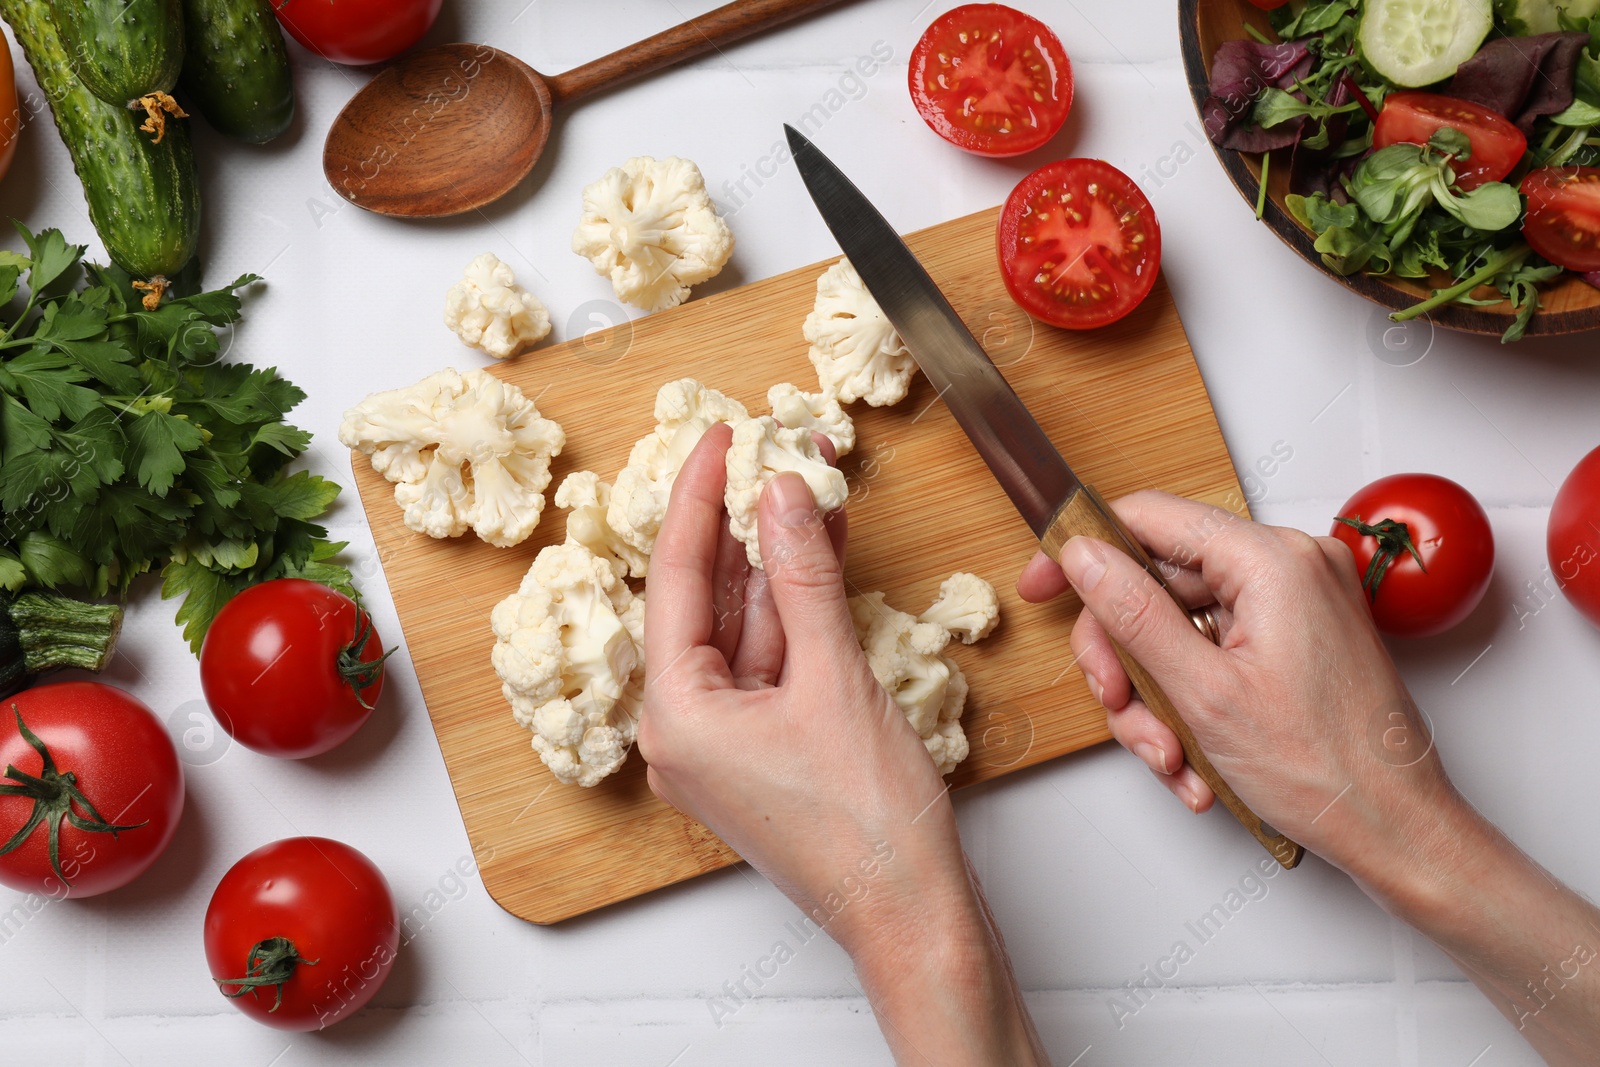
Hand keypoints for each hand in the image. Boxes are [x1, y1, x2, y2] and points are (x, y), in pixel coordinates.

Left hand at [639, 423, 962, 949]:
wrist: (912, 914)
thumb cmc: (869, 824)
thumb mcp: (835, 678)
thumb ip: (804, 577)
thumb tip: (780, 495)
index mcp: (676, 718)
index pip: (675, 580)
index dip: (694, 498)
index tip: (714, 438)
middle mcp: (684, 732)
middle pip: (705, 601)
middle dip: (741, 526)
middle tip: (764, 453)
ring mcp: (724, 744)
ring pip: (743, 628)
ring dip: (776, 564)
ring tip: (804, 487)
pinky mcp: (764, 750)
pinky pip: (770, 662)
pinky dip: (794, 613)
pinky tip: (818, 555)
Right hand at [1017, 490, 1455, 883]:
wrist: (1398, 830)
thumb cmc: (1326, 771)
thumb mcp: (1202, 693)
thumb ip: (1133, 614)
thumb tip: (1083, 557)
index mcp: (1274, 560)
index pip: (1150, 519)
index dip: (1083, 554)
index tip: (1042, 588)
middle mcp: (1291, 567)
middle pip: (1159, 585)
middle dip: (1126, 657)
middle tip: (1117, 705)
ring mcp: (1297, 604)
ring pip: (1180, 629)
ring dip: (1157, 697)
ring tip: (1171, 756)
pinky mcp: (1297, 638)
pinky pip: (1215, 653)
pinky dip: (1192, 703)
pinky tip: (1197, 759)